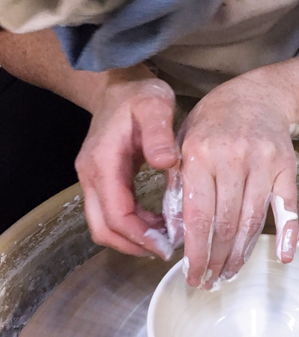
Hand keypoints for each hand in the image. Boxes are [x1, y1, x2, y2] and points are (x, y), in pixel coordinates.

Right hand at [75, 72, 179, 257]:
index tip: (167, 246)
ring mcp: (93, 181)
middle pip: (103, 229)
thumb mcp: (155, 105)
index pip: (116, 215)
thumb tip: (165, 163)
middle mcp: (91, 177)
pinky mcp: (102, 183)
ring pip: (105, 226)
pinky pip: (113, 215)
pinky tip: (160, 223)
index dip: (140, 236)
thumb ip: (160, 133)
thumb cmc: (138, 95)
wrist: (118, 86)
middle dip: (134, 246)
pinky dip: (134, 226)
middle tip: (167, 251)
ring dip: (134, 239)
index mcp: (103, 163)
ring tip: (168, 239)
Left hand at [177, 73, 298, 287]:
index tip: (192, 274)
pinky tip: (283, 256)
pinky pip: (287, 206)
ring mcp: (263, 163)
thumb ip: (176, 187)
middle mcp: (233, 159)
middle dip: (217, 260)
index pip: (198, 216)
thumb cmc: (213, 122)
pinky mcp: (286, 168)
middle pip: (225, 224)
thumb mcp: (182, 144)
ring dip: (241, 254)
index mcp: (200, 155)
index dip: (196, 252)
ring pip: (252, 221)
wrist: (258, 96)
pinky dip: (288, 233)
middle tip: (210, 281)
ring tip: (230, 273)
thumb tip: (175, 234)